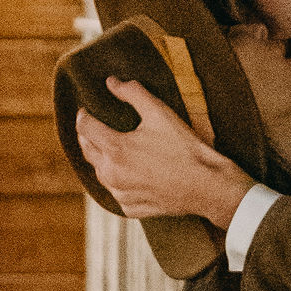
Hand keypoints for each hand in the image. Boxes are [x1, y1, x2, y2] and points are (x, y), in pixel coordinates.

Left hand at [75, 80, 250, 230]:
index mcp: (115, 149)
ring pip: (100, 173)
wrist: (207, 186)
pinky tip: (126, 174)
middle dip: (87, 136)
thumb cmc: (184, 148)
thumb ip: (133, 93)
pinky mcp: (131, 208)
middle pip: (87, 151)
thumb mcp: (160, 113)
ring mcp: (121, 194)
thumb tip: (111, 82)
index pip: (85, 127)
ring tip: (106, 149)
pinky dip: (117, 182)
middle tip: (91, 127)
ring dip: (100, 159)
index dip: (83, 115)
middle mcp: (112, 174)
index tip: (85, 111)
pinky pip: (116, 193)